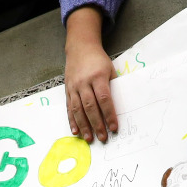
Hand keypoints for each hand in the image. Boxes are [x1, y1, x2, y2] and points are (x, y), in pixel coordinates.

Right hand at [62, 9, 116, 142]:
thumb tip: (118, 107)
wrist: (80, 48)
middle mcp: (84, 82)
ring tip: (89, 138)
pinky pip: (69, 107)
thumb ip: (113, 87)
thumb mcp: (110, 69)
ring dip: (83, 126)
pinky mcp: (67, 90)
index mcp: (98, 76)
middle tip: (102, 138)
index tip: (113, 127)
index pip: (104, 99)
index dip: (109, 114)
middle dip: (96, 124)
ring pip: (78, 109)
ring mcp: (74, 87)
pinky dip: (72, 120)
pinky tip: (75, 131)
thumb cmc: (98, 60)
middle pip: (90, 106)